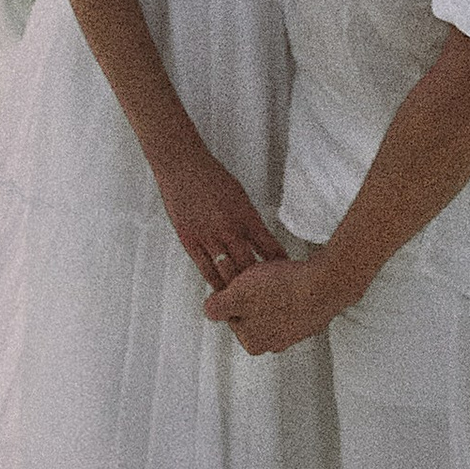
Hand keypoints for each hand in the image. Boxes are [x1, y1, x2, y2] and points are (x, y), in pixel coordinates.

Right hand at [151, 138, 280, 292]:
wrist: (183, 166)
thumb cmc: (213, 178)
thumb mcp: (240, 197)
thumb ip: (250, 221)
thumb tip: (261, 242)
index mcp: (246, 216)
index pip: (270, 248)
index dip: (279, 266)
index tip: (286, 278)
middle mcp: (229, 229)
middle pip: (250, 267)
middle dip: (261, 285)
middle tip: (268, 299)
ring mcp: (208, 236)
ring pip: (227, 273)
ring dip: (237, 289)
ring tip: (246, 303)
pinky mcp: (189, 240)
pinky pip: (205, 269)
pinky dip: (216, 283)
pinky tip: (222, 292)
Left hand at [206, 252, 342, 354]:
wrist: (326, 285)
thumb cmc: (280, 291)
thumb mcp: (237, 297)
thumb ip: (217, 308)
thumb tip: (209, 310)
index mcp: (254, 342)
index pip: (231, 314)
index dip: (230, 291)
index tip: (234, 273)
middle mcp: (275, 342)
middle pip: (251, 312)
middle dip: (249, 291)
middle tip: (253, 270)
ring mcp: (295, 331)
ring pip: (271, 305)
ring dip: (268, 288)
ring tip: (272, 271)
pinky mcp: (311, 316)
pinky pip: (292, 301)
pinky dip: (288, 288)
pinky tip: (289, 275)